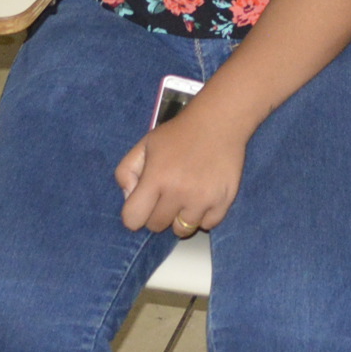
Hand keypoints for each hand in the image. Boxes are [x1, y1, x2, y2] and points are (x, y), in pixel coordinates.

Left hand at [114, 107, 245, 236]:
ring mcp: (203, 199)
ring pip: (182, 230)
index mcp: (156, 177)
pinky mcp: (223, 202)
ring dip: (180, 218)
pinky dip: (204, 216)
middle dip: (157, 214)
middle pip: (157, 226)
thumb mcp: (144, 144)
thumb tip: (128, 198)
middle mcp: (179, 192)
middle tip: (166, 195)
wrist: (219, 121)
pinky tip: (203, 196)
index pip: (133, 219)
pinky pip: (208, 225)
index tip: (142, 206)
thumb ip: (126, 171)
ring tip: (186, 197)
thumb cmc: (179, 133)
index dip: (134, 215)